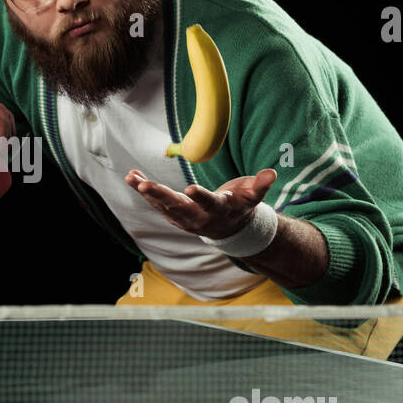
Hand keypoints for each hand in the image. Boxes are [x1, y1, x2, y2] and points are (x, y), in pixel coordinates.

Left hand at [124, 168, 278, 237]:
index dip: (202, 197)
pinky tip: (132, 177)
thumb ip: (260, 186)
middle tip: (145, 186)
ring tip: (131, 178)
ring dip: (146, 192)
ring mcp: (184, 218)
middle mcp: (199, 217)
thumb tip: (271, 173)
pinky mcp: (174, 215)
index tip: (190, 188)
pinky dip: (143, 190)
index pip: (210, 204)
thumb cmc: (241, 206)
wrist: (229, 229)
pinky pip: (156, 202)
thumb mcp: (253, 198)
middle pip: (178, 207)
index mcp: (219, 210)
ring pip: (163, 205)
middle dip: (161, 196)